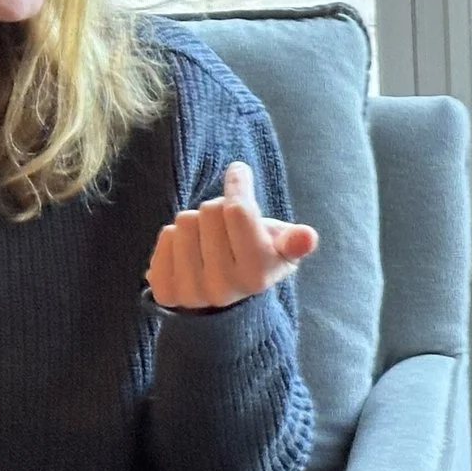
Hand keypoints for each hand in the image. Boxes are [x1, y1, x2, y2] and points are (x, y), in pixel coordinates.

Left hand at [147, 162, 319, 311]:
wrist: (226, 300)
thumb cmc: (259, 259)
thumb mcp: (284, 250)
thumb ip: (295, 241)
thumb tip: (308, 237)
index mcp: (257, 274)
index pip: (238, 211)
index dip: (238, 184)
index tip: (238, 170)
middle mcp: (222, 288)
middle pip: (208, 211)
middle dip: (219, 209)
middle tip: (227, 225)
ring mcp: (191, 292)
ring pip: (184, 222)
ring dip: (197, 223)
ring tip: (209, 239)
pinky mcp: (166, 291)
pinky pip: (164, 238)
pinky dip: (174, 238)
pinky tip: (189, 252)